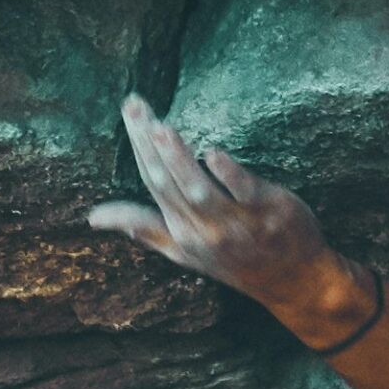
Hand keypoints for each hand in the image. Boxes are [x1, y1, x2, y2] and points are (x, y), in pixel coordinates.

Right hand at [86, 95, 361, 333]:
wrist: (293, 283)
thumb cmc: (238, 262)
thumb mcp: (184, 252)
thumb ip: (145, 229)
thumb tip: (96, 218)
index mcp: (181, 233)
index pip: (153, 184)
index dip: (139, 148)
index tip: (130, 112)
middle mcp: (202, 231)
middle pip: (168, 182)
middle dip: (148, 144)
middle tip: (134, 105)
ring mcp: (234, 224)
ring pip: (198, 190)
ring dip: (178, 159)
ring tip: (160, 127)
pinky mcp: (265, 213)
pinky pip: (243, 193)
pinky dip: (228, 175)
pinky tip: (213, 153)